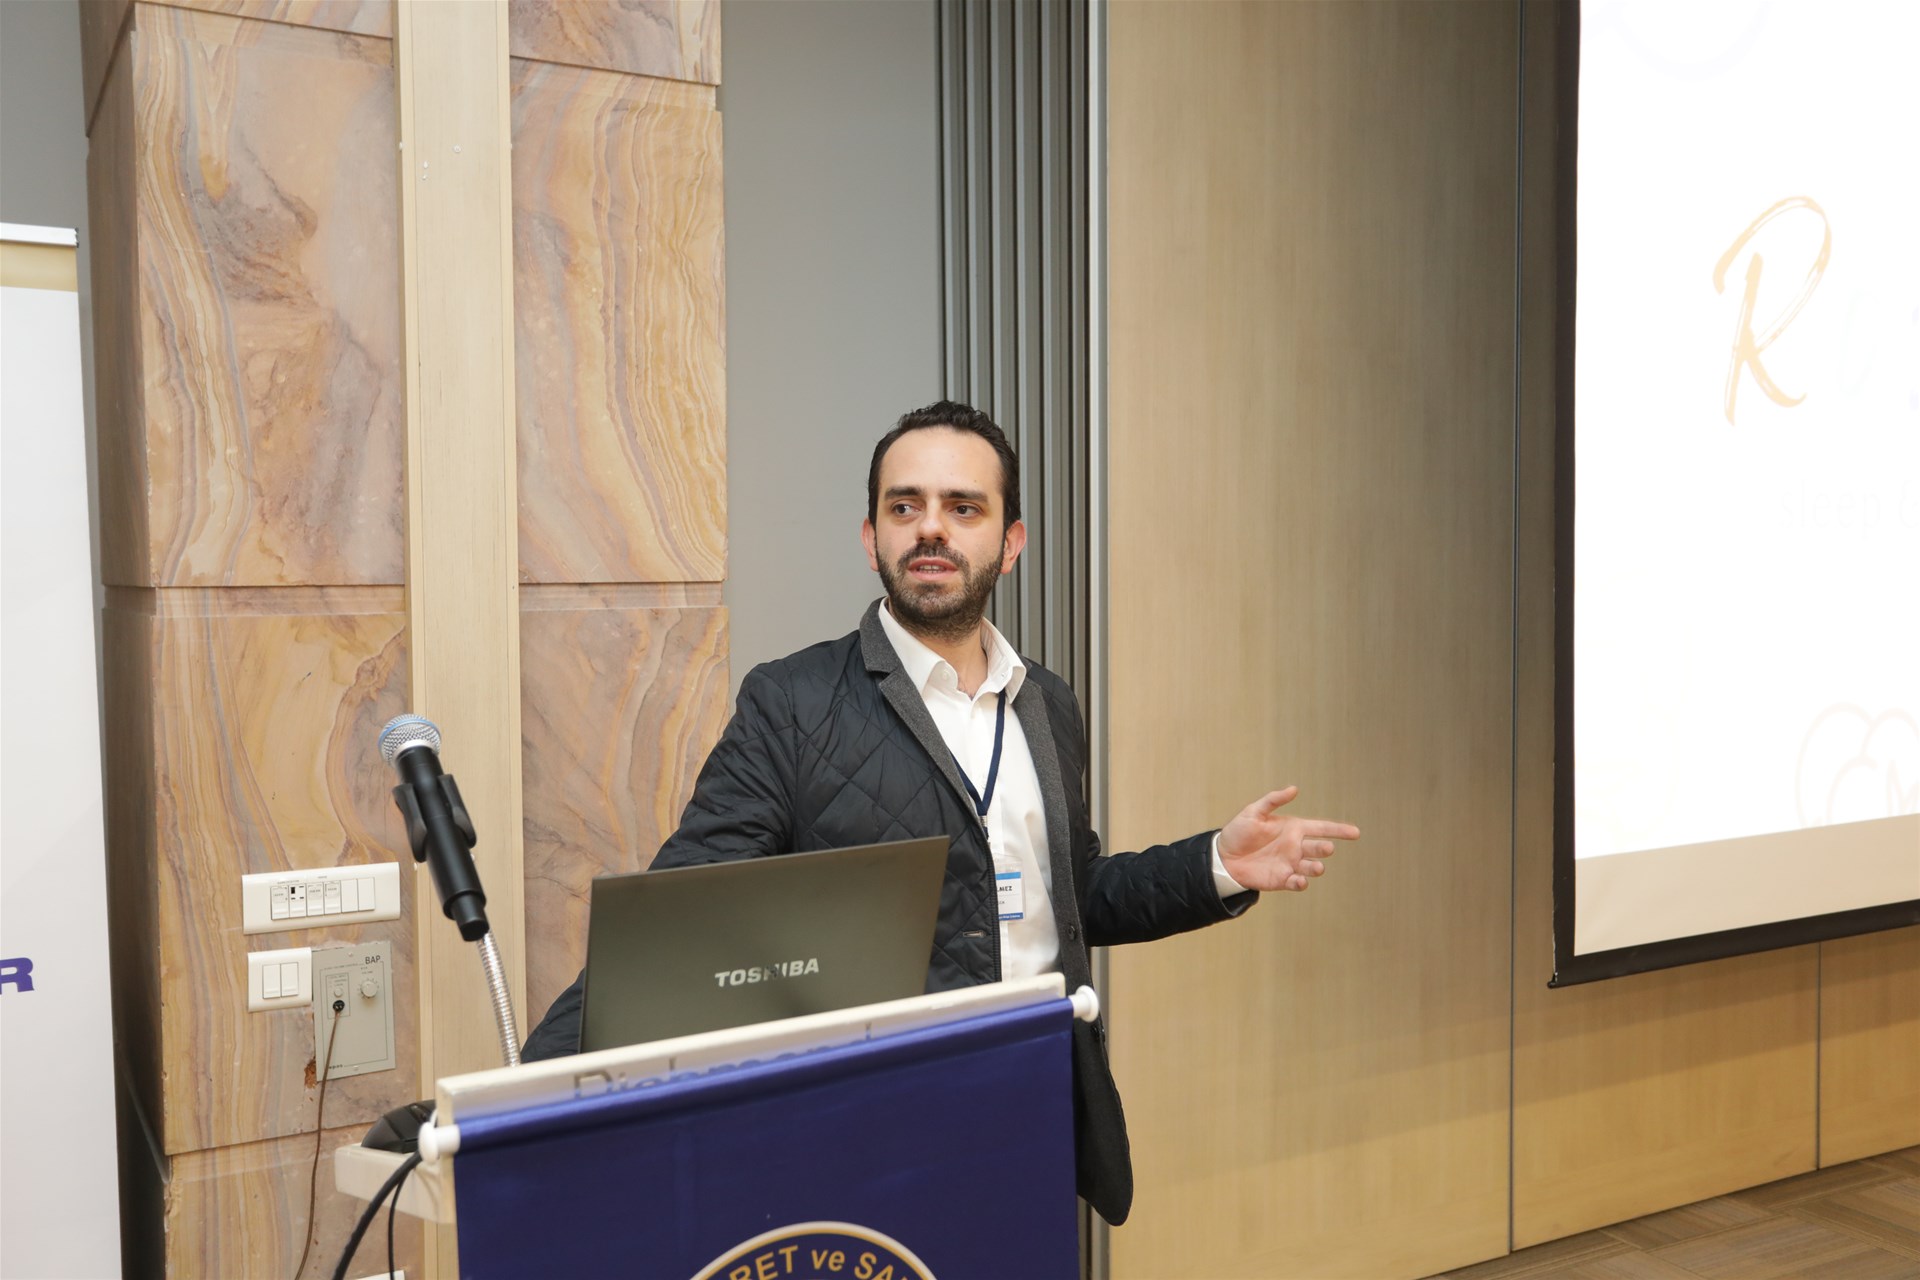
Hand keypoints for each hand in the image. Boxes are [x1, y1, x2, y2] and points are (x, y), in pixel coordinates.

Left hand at [1217, 786, 1359, 892]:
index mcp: (1293, 828)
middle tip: (1326, 848)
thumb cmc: (1239, 831)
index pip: (1321, 828)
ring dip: (1316, 867)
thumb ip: (1273, 801)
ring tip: (1317, 866)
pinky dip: (1302, 882)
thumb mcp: (1253, 812)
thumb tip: (1294, 789)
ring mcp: (1290, 864)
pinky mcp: (1282, 880)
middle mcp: (1296, 847)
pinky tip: (1300, 880)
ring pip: (1312, 867)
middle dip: (1325, 848)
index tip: (1356, 832)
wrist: (1223, 857)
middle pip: (1319, 848)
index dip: (1339, 830)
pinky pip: (1297, 882)